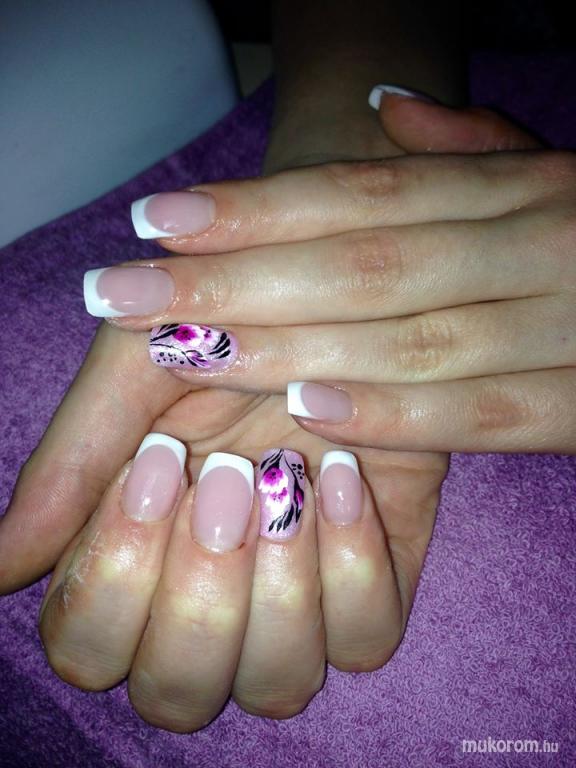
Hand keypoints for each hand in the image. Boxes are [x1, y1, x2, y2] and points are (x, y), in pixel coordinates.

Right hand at [2, 321, 443, 730]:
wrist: (333, 307)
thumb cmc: (229, 334)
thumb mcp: (138, 372)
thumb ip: (68, 469)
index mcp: (133, 560)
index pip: (87, 646)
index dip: (115, 575)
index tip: (156, 465)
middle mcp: (208, 601)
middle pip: (178, 691)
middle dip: (199, 592)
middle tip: (227, 476)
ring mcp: (292, 605)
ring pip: (275, 686)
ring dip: (278, 590)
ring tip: (288, 477)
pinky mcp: (369, 588)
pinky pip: (365, 639)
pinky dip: (352, 568)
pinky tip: (345, 477)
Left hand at [108, 95, 573, 454]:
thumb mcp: (554, 175)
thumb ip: (476, 148)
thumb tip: (387, 109)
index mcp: (519, 189)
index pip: (360, 195)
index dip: (252, 209)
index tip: (153, 222)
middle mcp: (536, 244)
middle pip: (357, 262)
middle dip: (231, 281)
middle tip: (123, 293)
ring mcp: (565, 325)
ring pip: (408, 335)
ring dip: (286, 346)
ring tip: (181, 348)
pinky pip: (485, 417)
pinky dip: (399, 413)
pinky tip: (308, 407)